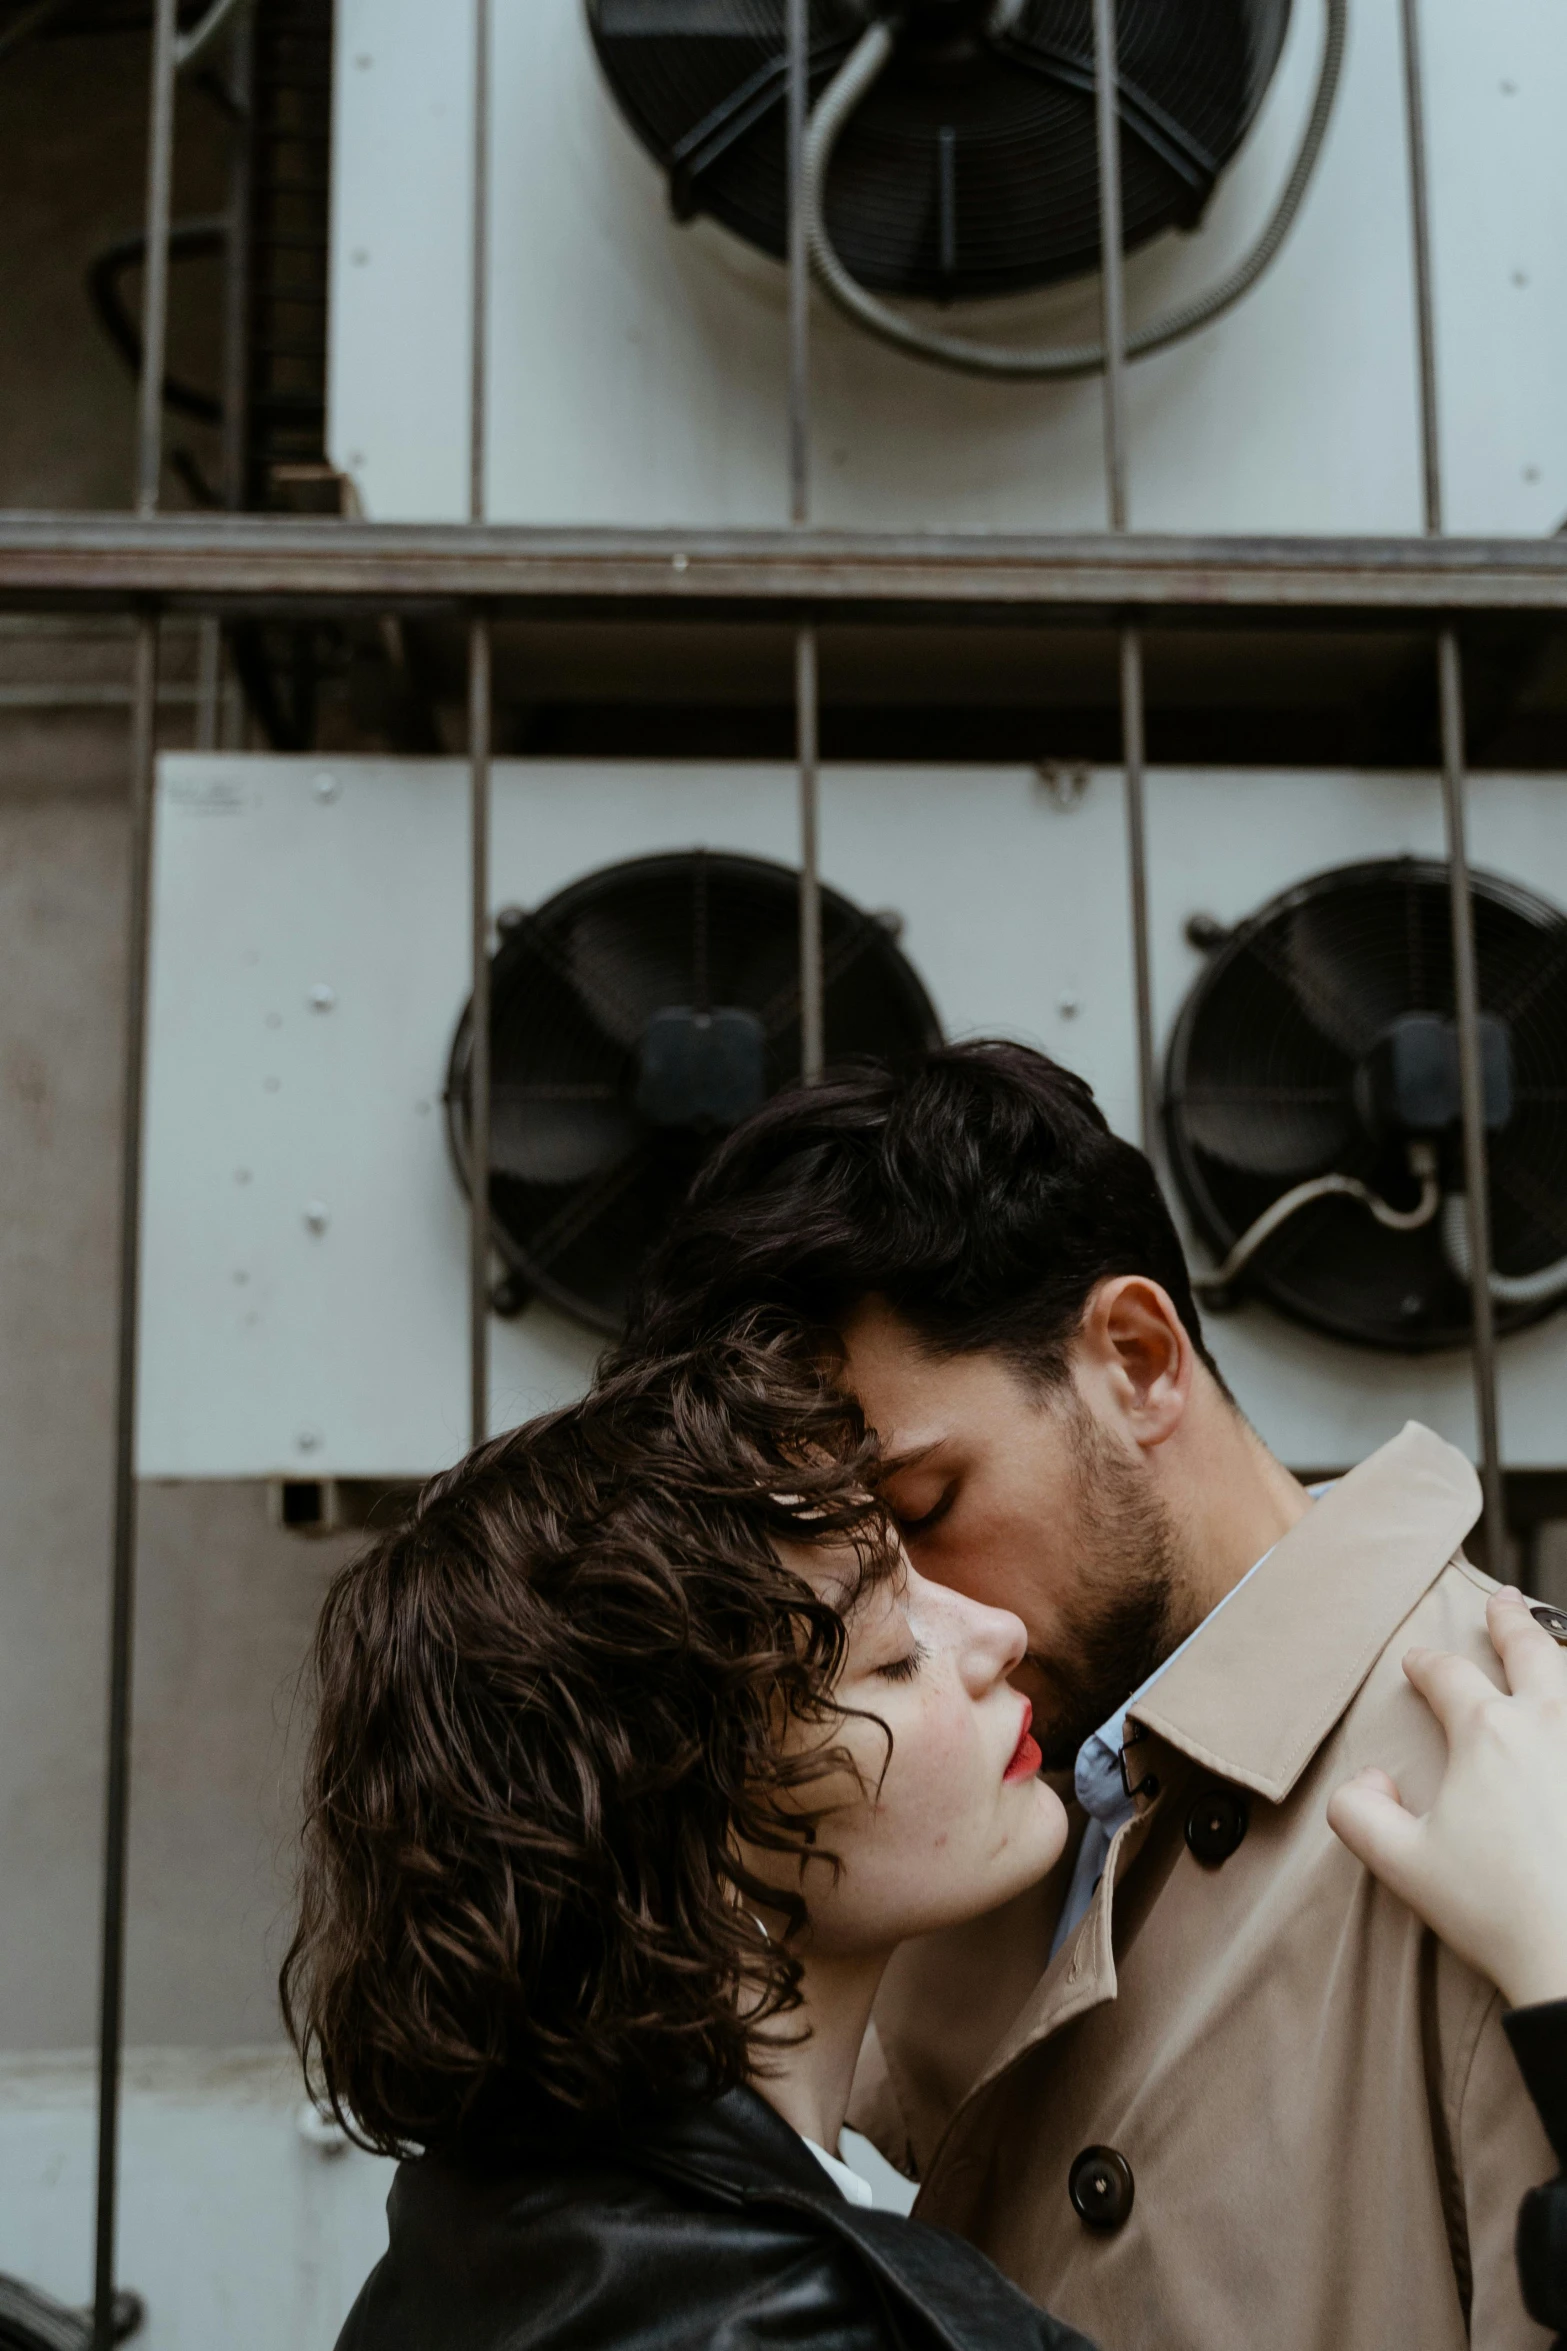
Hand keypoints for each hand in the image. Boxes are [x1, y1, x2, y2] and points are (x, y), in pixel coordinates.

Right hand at [1328, 1588, 1566, 2009]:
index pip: (1449, 1677)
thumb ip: (1358, 1813)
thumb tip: (1368, 1779)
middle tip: (1504, 1602)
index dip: (1427, 1665)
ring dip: (1562, 1655)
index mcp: (1488, 1733)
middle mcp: (1552, 1721)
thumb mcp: (1402, 1864)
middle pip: (1531, 1650)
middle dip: (1511, 1623)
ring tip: (1557, 1646)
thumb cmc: (1501, 1911)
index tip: (1417, 1663)